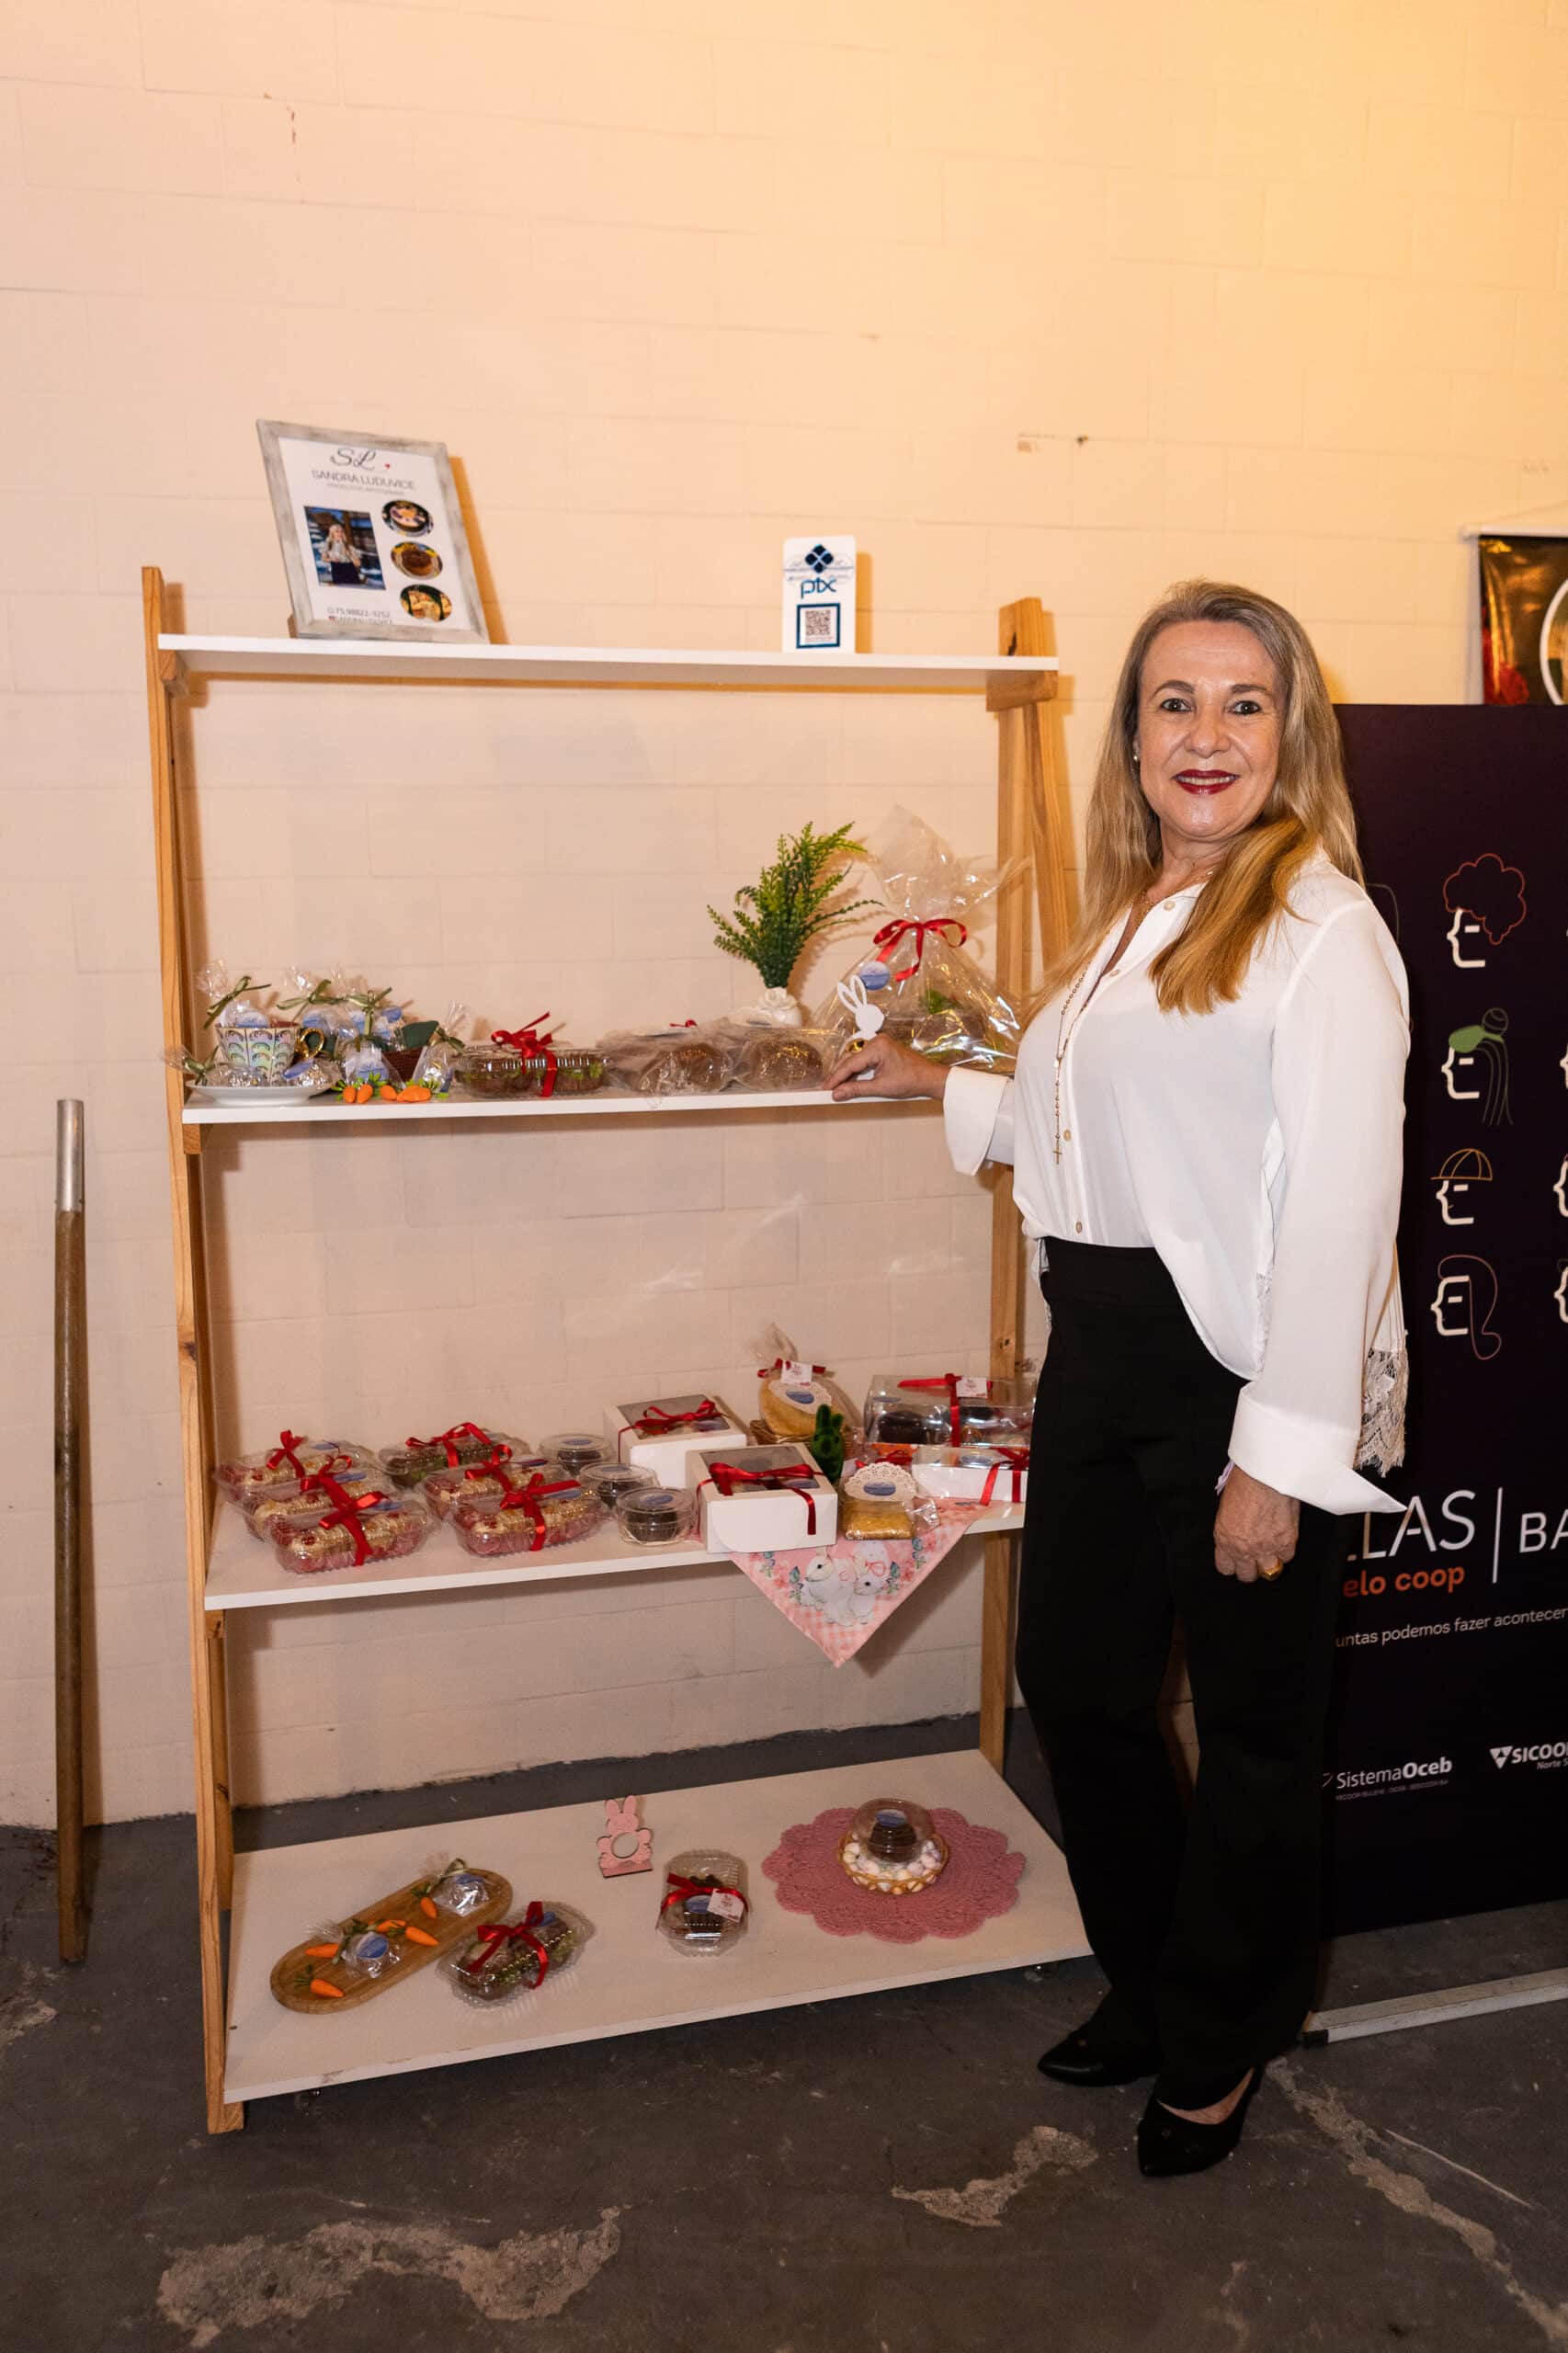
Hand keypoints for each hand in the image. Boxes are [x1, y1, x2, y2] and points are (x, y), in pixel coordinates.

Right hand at [828, 1036, 948, 1101]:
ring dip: (848, 1074)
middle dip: (839, 1076)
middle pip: (850, 1060)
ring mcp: (880, 1045)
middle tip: (829, 1090)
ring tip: (838, 1088)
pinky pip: (864, 1060)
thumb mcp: (881, 1088)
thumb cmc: (913, 1080)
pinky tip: (851, 1082)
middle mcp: (877, 1042)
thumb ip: (857, 1090)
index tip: (826, 1088)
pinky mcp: (882, 1050)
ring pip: (856, 1060)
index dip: (836, 1078)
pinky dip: (857, 1072)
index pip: (850, 1064)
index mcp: (877, 1047)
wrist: (930, 1078)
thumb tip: (839, 1093)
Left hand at [1214, 1465, 1298, 1583]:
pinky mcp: (1286, 1542)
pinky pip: (1287, 1557)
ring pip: (1269, 1572)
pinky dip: (1285, 1550)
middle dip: (1251, 1568)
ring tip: (1271, 1552)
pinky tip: (1283, 1539)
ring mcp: (1266, 1548)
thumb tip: (1235, 1528)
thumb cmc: (1244, 1483)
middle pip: (1247, 1575)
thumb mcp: (1226, 1507)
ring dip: (1270, 1563)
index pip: (1225, 1567)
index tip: (1237, 1561)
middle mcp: (1244, 1548)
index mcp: (1224, 1539)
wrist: (1265, 1476)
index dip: (1232, 1564)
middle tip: (1255, 1558)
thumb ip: (1230, 1525)